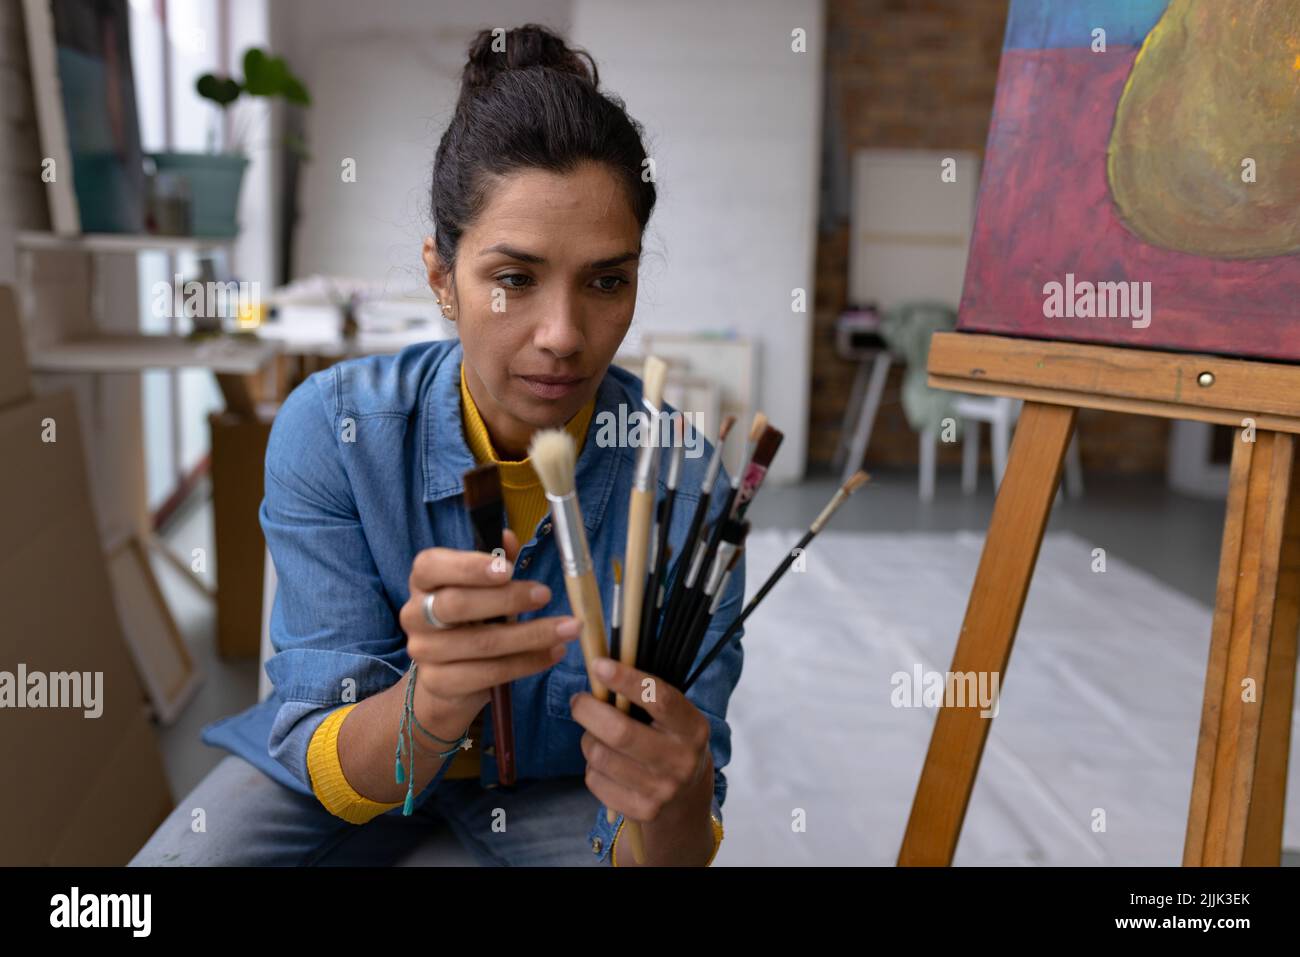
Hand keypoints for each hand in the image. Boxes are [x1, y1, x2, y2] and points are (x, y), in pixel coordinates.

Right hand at [400, 528, 579, 723]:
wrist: (449, 678)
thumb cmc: (472, 620)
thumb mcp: (484, 588)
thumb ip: (496, 562)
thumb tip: (507, 537)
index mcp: (423, 581)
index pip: (431, 566)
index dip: (468, 567)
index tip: (508, 569)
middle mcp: (415, 615)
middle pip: (457, 604)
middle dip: (508, 599)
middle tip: (546, 594)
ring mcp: (424, 651)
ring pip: (481, 643)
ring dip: (531, 635)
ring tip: (567, 628)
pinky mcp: (440, 682)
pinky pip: (489, 673)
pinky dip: (527, 662)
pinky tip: (553, 653)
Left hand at [569, 656, 711, 824]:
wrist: (686, 798)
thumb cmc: (670, 741)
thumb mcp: (672, 717)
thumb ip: (644, 696)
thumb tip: (601, 669)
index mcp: (692, 728)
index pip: (659, 699)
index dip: (626, 680)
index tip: (599, 665)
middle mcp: (681, 760)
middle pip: (619, 733)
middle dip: (588, 711)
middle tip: (578, 701)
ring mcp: (662, 790)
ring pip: (600, 756)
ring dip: (588, 739)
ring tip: (595, 735)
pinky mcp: (642, 811)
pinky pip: (595, 781)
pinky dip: (591, 767)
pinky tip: (604, 764)